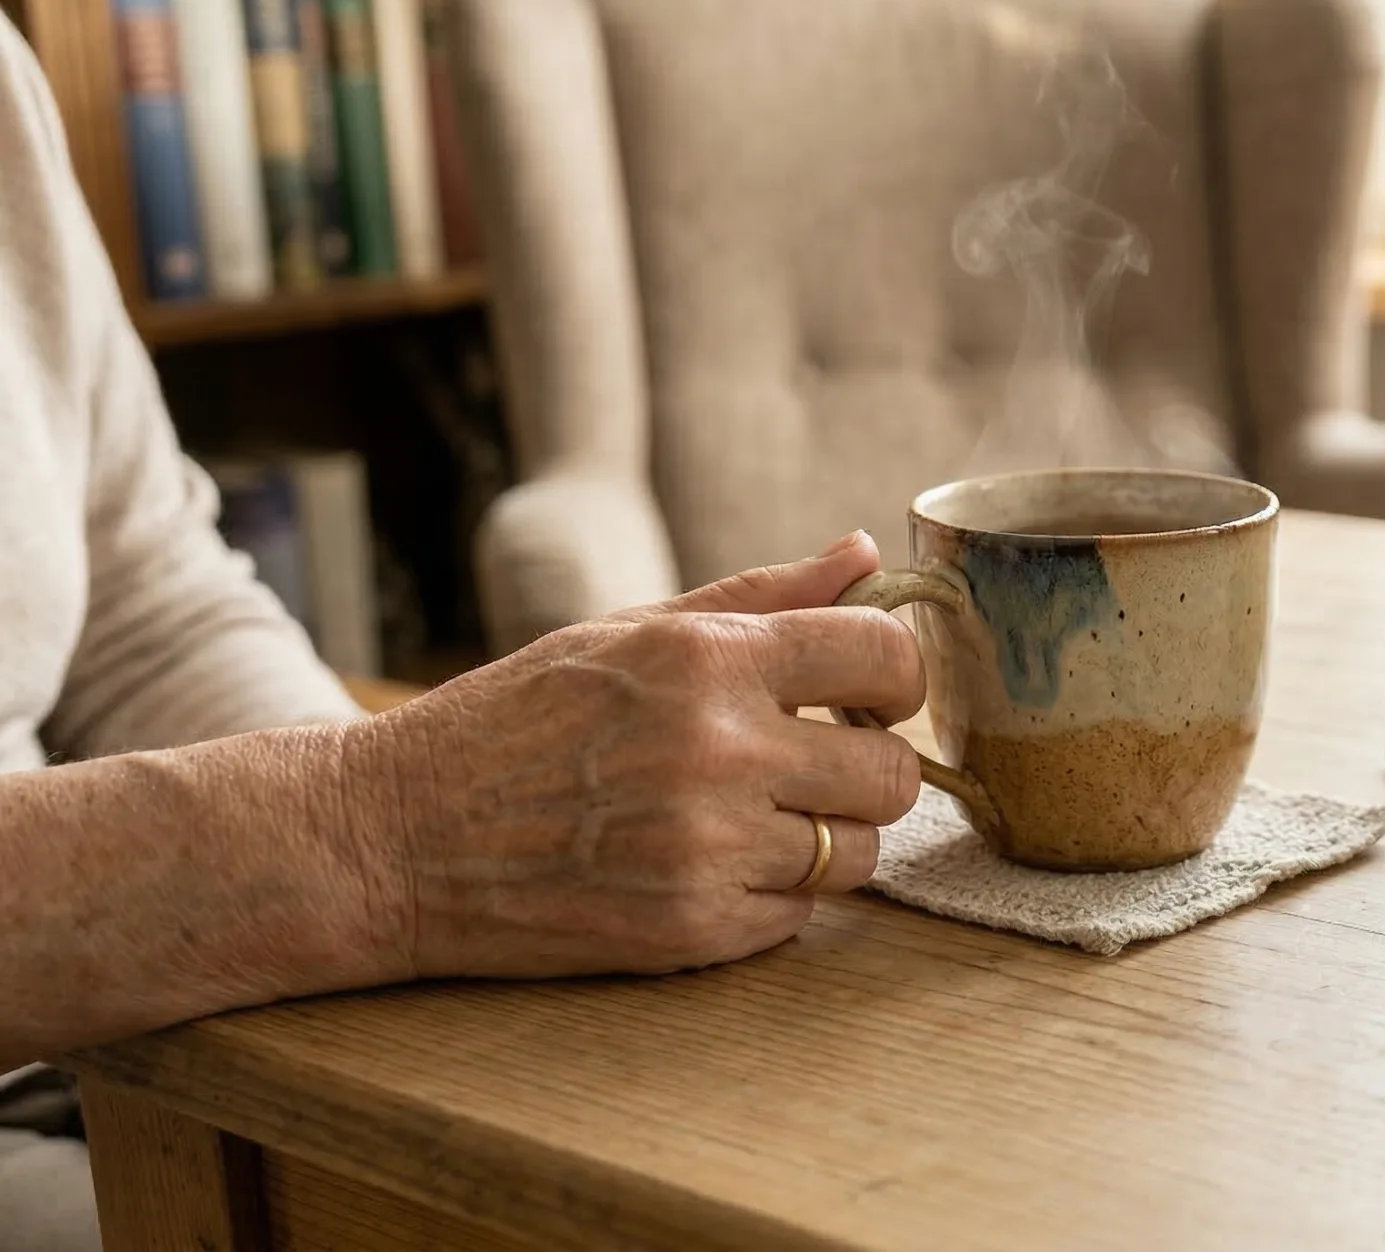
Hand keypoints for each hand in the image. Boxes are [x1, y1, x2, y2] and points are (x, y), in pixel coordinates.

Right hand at [349, 532, 925, 978]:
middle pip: (894, 773)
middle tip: (810, 768)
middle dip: (866, 770)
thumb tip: (866, 553)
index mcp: (707, 659)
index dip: (893, 679)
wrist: (391, 837)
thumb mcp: (625, 633)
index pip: (885, 655)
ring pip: (855, 853)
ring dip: (822, 841)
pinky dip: (769, 899)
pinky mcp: (690, 930)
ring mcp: (707, 848)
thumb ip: (758, 598)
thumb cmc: (512, 722)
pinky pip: (798, 917)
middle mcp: (719, 749)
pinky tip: (702, 869)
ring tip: (748, 821)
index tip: (865, 696)